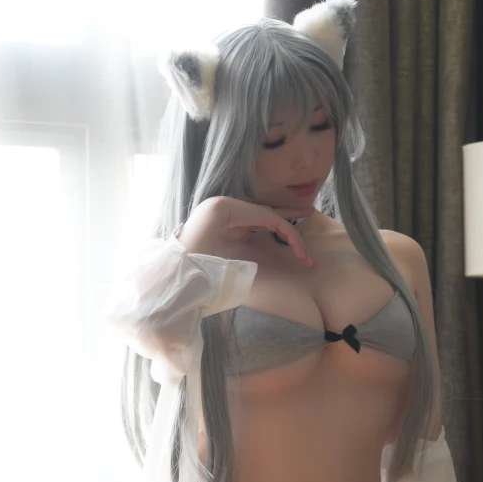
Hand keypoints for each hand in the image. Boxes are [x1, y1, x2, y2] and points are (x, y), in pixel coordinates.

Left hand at [187, 195, 314, 266]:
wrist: (172, 274)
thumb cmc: (196, 266)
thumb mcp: (229, 258)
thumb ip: (256, 253)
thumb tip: (275, 250)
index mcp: (226, 209)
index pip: (269, 217)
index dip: (290, 234)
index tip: (303, 255)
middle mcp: (225, 207)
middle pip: (264, 210)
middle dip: (288, 212)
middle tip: (310, 211)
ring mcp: (222, 217)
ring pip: (257, 216)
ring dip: (278, 219)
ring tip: (300, 215)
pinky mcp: (219, 228)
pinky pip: (247, 225)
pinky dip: (264, 227)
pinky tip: (276, 230)